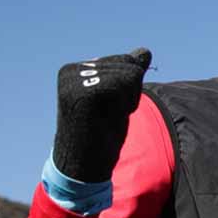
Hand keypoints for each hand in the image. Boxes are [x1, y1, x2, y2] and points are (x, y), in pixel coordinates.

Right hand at [52, 48, 151, 181]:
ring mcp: (76, 79)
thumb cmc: (101, 135)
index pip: (125, 62)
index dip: (128, 90)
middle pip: (129, 67)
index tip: (107, 109)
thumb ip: (129, 74)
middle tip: (107, 116)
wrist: (82, 166)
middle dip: (129, 95)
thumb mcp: (118, 99)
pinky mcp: (83, 90)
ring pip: (130, 75)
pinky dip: (125, 104)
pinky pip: (125, 84)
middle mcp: (72, 70)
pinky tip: (106, 118)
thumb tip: (145, 51)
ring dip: (127, 101)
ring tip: (105, 118)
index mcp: (76, 69)